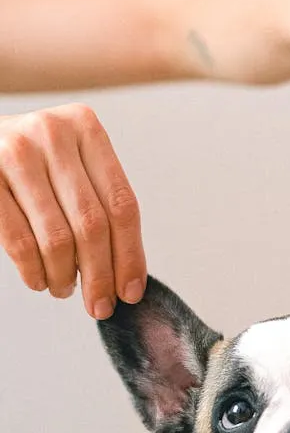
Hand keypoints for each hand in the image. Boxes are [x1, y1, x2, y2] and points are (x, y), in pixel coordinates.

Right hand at [0, 104, 145, 317]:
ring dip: (64, 276)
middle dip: (100, 275)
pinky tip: (40, 280)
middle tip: (100, 305)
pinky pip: (19, 241)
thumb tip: (127, 272)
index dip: (130, 254)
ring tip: (65, 289)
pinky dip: (34, 271)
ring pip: (57, 237)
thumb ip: (99, 199)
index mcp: (85, 127)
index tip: (131, 291)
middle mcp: (52, 134)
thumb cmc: (33, 158)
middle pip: (93, 224)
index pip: (122, 204)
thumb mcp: (71, 160)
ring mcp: (14, 154)